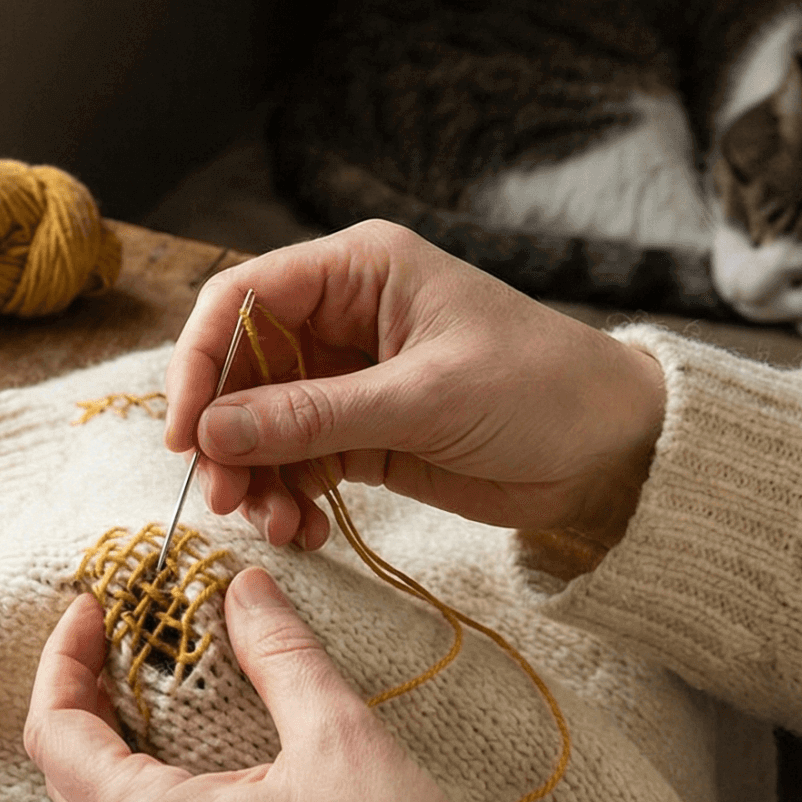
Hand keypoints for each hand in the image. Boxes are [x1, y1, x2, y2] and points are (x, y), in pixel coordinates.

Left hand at [23, 566, 511, 801]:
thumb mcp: (338, 739)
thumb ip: (279, 653)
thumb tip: (243, 588)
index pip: (55, 732)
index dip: (64, 659)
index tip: (96, 607)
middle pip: (63, 775)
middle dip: (80, 696)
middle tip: (122, 637)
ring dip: (107, 747)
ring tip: (152, 686)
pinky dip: (137, 793)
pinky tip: (188, 758)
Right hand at [163, 221, 665, 551]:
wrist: (617, 452)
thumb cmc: (541, 390)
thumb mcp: (425, 399)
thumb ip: (314, 416)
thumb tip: (212, 430)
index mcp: (357, 270)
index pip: (241, 297)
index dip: (199, 361)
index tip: (185, 434)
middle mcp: (341, 315)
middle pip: (238, 367)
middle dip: (225, 435)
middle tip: (227, 497)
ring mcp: (347, 377)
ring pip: (259, 423)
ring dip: (255, 477)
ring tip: (276, 526)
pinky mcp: (361, 433)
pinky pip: (295, 463)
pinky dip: (289, 499)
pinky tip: (308, 531)